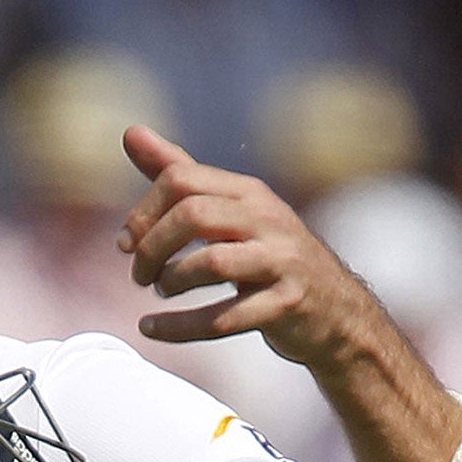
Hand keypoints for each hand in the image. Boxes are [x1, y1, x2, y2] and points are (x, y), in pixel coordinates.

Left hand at [117, 125, 384, 372]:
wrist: (335, 311)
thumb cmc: (268, 257)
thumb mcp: (229, 211)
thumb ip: (180, 174)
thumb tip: (130, 133)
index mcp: (248, 192)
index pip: (181, 179)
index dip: (143, 212)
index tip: (126, 243)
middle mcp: (267, 218)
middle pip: (193, 215)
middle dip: (152, 247)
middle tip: (139, 275)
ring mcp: (281, 261)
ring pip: (212, 262)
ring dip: (171, 281)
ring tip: (160, 292)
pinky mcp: (286, 304)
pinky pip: (224, 318)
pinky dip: (179, 327)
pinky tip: (150, 328)